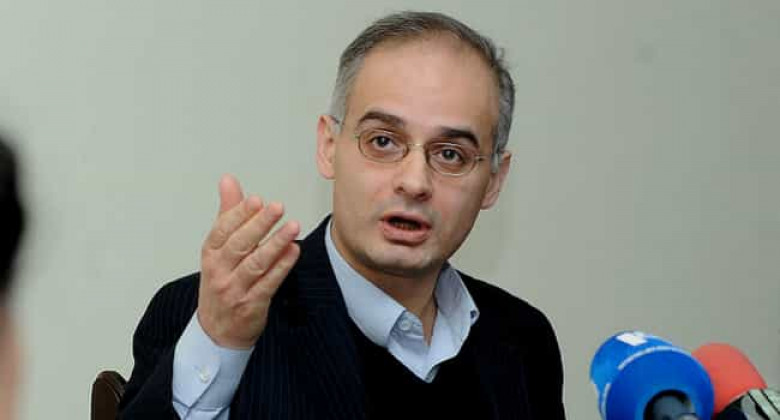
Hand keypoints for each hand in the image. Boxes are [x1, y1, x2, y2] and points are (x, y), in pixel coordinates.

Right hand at [197, 174, 300, 348]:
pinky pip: (269, 283)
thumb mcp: (218, 248)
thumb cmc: (221, 282)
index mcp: (211, 254)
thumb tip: (228, 181)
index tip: (256, 200)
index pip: (222, 230)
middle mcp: (220, 271)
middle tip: (277, 207)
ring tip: (293, 227)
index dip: (239, 214)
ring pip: (256, 264)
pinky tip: (294, 251)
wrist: (217, 330)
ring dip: (275, 244)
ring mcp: (235, 289)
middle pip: (240, 245)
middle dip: (259, 225)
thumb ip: (228, 213)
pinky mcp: (252, 304)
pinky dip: (282, 266)